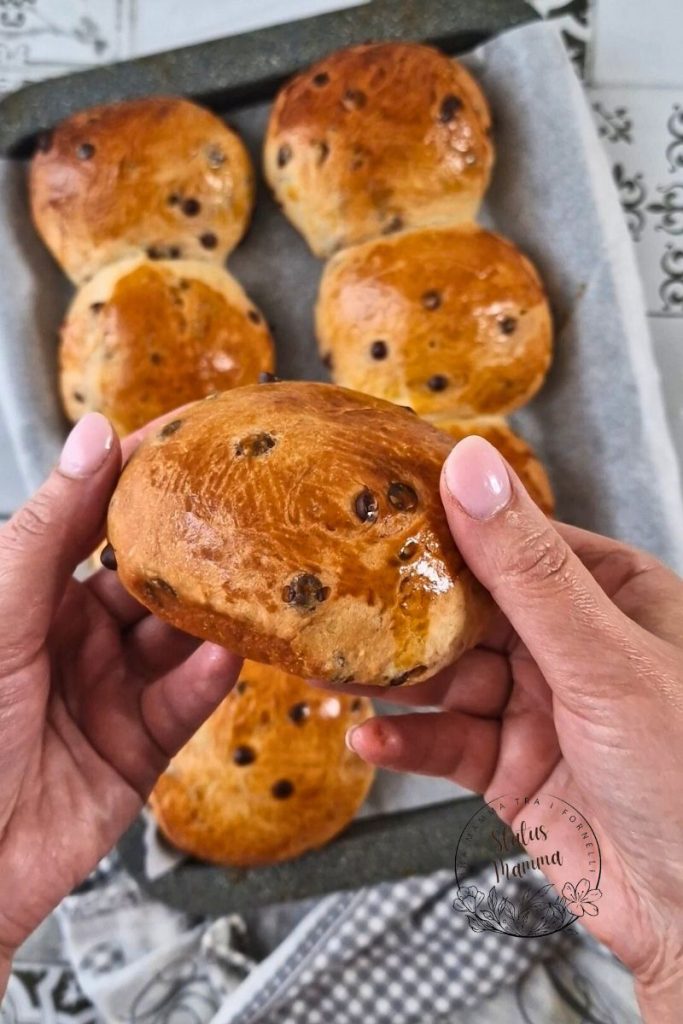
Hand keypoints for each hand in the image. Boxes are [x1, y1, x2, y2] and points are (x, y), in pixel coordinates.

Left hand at [0, 413, 239, 990]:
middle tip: (251, 513)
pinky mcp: (139, 747)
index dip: (142, 478)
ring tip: (259, 581)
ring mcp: (110, 690)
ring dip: (213, 614)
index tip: (193, 440)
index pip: (98, 520)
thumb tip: (94, 435)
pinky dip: (206, 679)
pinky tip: (227, 655)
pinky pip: (183, 702)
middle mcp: (75, 637)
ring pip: (178, 638)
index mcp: (31, 594)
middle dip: (197, 548)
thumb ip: (52, 528)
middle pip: (152, 579)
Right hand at [343, 436, 682, 1021]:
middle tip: (335, 594)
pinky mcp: (506, 766)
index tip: (374, 512)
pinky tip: (371, 736)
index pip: (510, 542)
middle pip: (466, 609)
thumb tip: (471, 469)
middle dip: (403, 609)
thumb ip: (527, 568)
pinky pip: (443, 742)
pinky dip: (406, 740)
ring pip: (445, 677)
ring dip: (390, 677)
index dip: (444, 526)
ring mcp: (534, 705)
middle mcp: (567, 644)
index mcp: (606, 593)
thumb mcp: (602, 656)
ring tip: (332, 665)